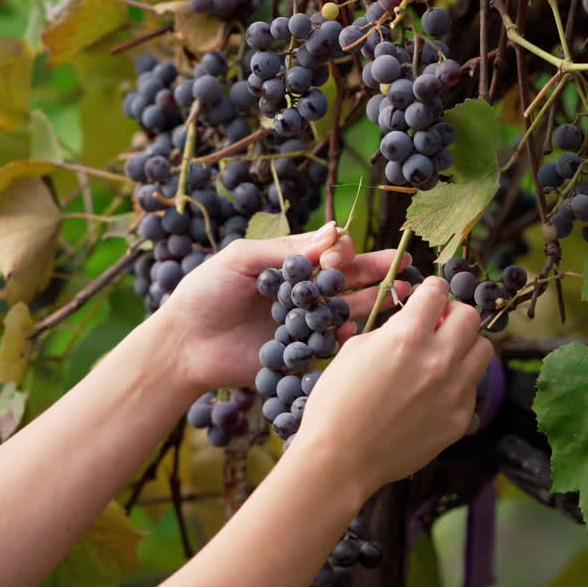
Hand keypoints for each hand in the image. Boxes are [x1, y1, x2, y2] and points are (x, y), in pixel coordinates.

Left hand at [159, 222, 411, 389]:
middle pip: (350, 279)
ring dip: (375, 302)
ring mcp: (307, 323)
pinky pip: (334, 344)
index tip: (331, 261)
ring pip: (350, 309)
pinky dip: (348, 337)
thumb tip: (332, 233)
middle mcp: (306, 292)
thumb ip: (284, 250)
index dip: (340, 253)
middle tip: (402, 267)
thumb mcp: (240, 259)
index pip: (331, 251)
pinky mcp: (305, 353)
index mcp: (292, 264)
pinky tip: (355, 330)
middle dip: (377, 272)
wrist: (185, 344)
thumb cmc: (205, 292)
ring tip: (400, 294)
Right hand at [292, 276, 493, 495]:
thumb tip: (412, 322)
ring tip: (445, 356)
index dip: (432, 290)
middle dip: (454, 314)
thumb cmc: (336, 403)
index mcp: (408, 335)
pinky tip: (435, 393)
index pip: (438, 292)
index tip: (430, 295)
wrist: (341, 459)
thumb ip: (391, 330)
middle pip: (470, 316)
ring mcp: (454, 391)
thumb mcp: (355, 351)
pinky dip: (458, 383)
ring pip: (484, 350)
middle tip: (439, 324)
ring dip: (466, 346)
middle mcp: (438, 359)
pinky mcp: (460, 418)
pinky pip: (472, 388)